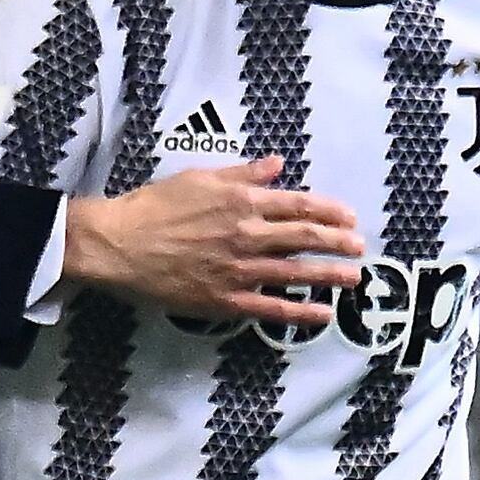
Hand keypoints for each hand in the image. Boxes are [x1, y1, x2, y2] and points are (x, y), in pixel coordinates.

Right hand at [58, 156, 365, 329]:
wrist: (119, 244)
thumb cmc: (155, 206)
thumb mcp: (200, 178)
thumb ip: (243, 174)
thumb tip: (277, 165)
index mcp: (242, 202)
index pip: (298, 204)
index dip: (329, 210)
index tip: (349, 216)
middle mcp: (246, 235)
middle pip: (304, 237)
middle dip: (338, 241)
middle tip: (360, 246)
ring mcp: (239, 270)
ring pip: (295, 273)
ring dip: (329, 275)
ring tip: (354, 277)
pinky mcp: (226, 299)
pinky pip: (272, 308)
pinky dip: (300, 312)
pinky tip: (323, 314)